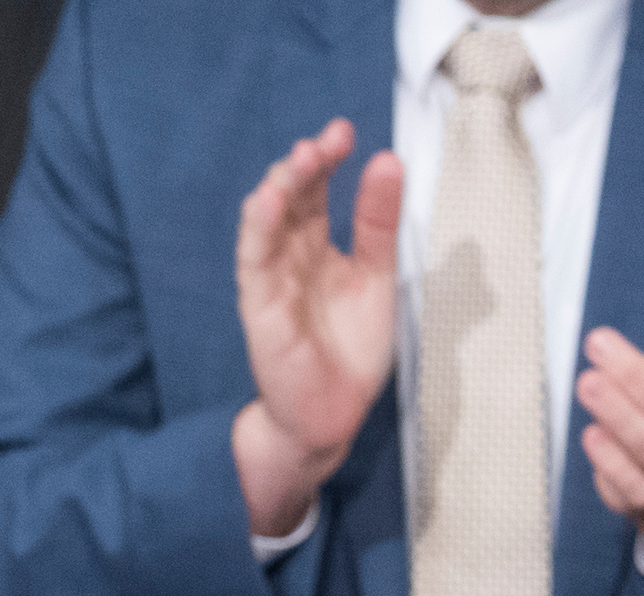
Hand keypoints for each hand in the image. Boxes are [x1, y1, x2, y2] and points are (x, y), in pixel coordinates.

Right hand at [234, 121, 401, 539]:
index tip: (346, 132)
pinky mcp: (261, 308)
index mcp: (316, 244)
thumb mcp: (377, 277)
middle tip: (328, 140)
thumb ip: (378, 224)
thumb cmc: (349, 348)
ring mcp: (271, 278)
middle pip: (291, 197)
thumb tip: (389, 162)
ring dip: (280, 188)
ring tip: (301, 159)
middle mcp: (289, 254)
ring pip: (267, 222)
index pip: (315, 189)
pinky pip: (254, 262)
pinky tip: (268, 202)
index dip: (327, 159)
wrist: (332, 414)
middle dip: (306, 165)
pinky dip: (259, 230)